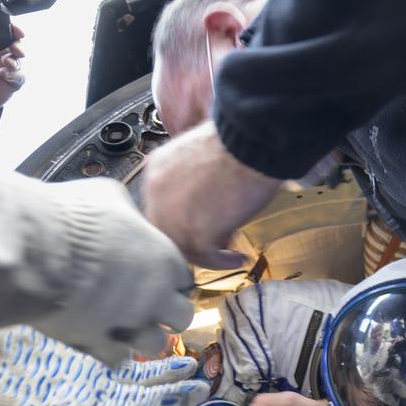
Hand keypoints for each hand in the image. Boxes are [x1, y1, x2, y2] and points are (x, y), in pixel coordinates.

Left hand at [0, 25, 24, 115]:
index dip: (8, 28)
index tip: (16, 31)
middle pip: (12, 43)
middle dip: (17, 44)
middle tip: (15, 49)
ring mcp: (5, 66)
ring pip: (17, 59)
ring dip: (14, 60)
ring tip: (7, 63)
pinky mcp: (11, 81)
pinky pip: (19, 76)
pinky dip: (15, 75)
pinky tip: (4, 75)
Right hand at [35, 178, 195, 367]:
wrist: (34, 249)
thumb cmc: (71, 215)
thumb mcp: (107, 196)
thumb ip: (128, 214)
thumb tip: (126, 218)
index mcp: (164, 259)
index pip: (184, 279)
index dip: (169, 280)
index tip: (154, 279)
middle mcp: (156, 295)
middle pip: (181, 317)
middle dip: (166, 314)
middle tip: (145, 307)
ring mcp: (131, 323)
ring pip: (155, 344)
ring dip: (141, 337)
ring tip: (122, 326)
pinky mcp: (101, 343)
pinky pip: (117, 358)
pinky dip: (108, 349)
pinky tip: (95, 336)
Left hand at [142, 121, 281, 265]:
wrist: (248, 143)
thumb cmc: (235, 143)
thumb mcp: (200, 156)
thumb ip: (193, 181)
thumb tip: (208, 208)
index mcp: (157, 171)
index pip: (163, 208)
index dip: (185, 219)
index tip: (206, 222)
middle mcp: (157, 194)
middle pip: (168, 232)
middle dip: (194, 239)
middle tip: (219, 240)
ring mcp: (173, 216)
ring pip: (185, 248)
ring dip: (209, 254)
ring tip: (230, 252)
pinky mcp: (195, 233)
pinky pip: (207, 259)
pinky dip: (224, 262)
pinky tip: (238, 258)